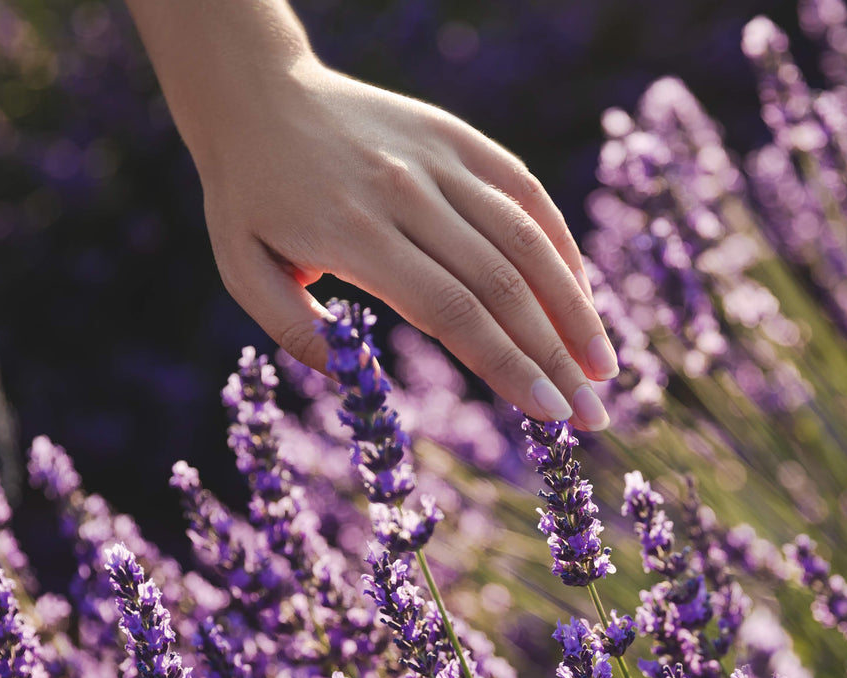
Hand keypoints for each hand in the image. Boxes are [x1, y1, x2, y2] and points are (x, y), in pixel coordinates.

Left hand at [127, 1, 616, 429]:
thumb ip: (292, 330)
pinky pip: (525, 193)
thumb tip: (351, 380)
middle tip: (592, 417)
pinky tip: (583, 297)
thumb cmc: (248, 195)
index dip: (509, 365)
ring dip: (575, 308)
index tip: (549, 414)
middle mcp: (407, 194)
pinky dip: (560, 247)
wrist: (257, 91)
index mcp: (354, 233)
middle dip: (555, 357)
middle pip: (501, 286)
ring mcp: (438, 160)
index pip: (452, 312)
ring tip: (604, 366)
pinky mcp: (458, 137)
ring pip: (525, 240)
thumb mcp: (242, 268)